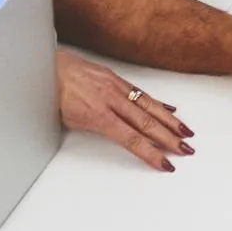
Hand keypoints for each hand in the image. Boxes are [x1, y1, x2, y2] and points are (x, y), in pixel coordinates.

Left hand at [55, 54, 191, 170]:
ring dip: (171, 122)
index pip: (132, 139)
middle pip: (147, 123)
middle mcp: (111, 99)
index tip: (165, 163)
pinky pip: (142, 93)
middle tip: (186, 150)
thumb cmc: (52, 94)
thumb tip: (115, 136)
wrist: (45, 66)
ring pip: (150, 107)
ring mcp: (116, 87)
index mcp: (99, 115)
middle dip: (169, 139)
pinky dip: (158, 103)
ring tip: (186, 133)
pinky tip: (170, 110)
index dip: (151, 153)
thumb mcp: (71, 121)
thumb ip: (96, 128)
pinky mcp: (116, 78)